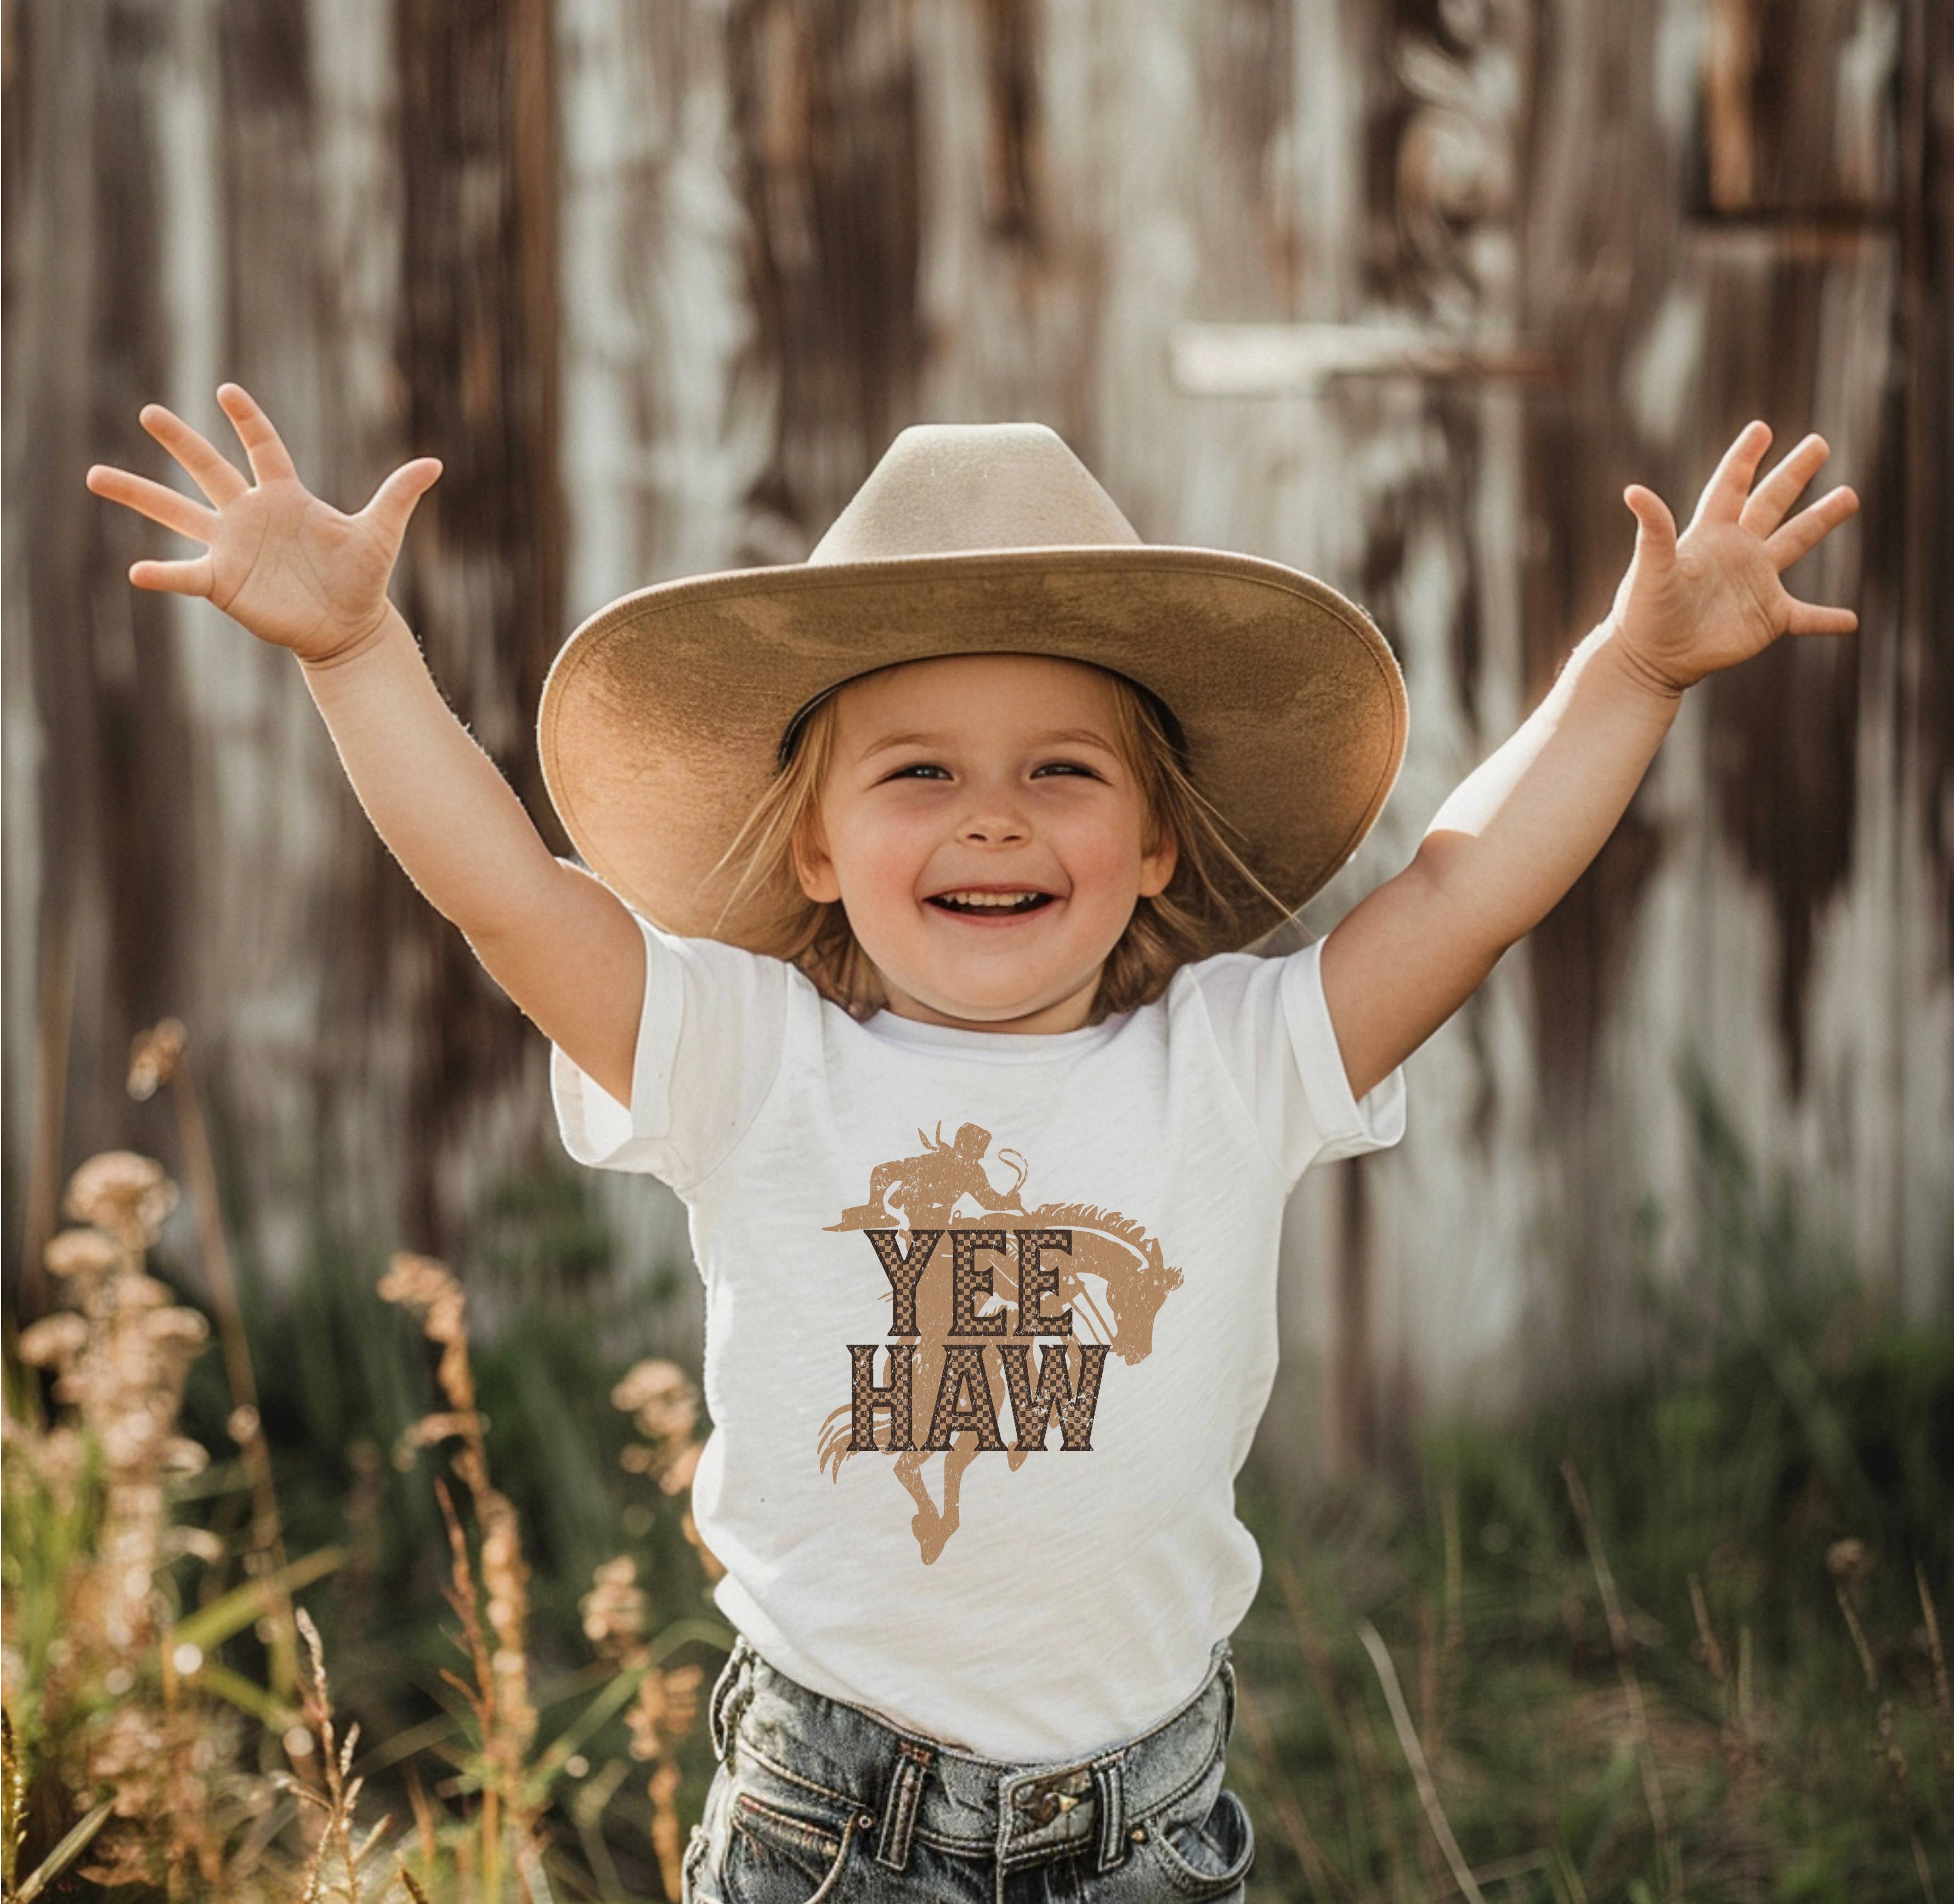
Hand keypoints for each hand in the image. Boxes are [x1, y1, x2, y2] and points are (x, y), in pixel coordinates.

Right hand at [85, 383, 441, 665]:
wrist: (349, 628)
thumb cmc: (362, 579)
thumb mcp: (380, 534)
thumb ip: (399, 496)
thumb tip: (435, 463)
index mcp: (285, 495)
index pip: (262, 448)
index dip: (247, 420)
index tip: (227, 392)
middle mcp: (250, 514)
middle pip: (207, 469)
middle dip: (180, 441)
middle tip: (148, 411)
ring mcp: (231, 547)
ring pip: (176, 513)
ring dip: (138, 495)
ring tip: (94, 474)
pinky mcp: (222, 583)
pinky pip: (184, 574)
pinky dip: (162, 573)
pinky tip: (136, 571)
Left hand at [1607, 422, 1859, 696]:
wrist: (1648, 659)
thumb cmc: (1643, 612)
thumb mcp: (1650, 567)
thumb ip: (1653, 530)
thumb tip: (1633, 491)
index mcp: (1709, 534)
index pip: (1730, 486)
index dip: (1744, 457)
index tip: (1761, 428)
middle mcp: (1736, 552)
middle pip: (1771, 502)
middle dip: (1794, 473)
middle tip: (1819, 443)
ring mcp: (1756, 583)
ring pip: (1796, 542)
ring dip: (1822, 519)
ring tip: (1849, 495)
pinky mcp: (1767, 618)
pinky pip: (1807, 617)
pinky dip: (1827, 619)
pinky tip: (1851, 621)